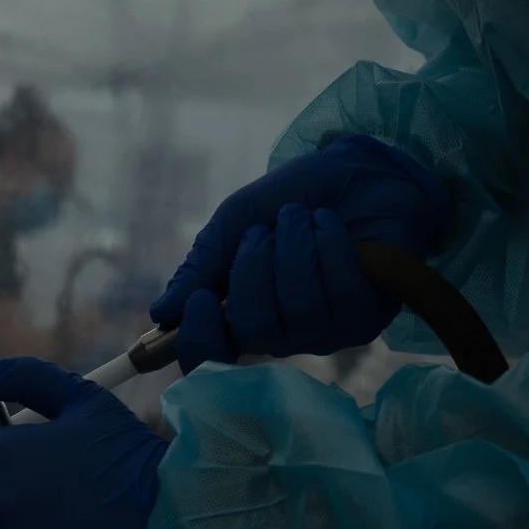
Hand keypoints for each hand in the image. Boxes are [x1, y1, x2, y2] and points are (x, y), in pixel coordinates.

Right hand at [153, 135, 449, 371]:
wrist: (354, 171)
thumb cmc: (292, 199)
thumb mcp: (236, 222)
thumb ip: (202, 266)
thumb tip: (163, 313)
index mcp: (239, 313)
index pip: (209, 357)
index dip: (200, 339)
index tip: (201, 298)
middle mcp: (280, 333)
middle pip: (253, 330)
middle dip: (255, 270)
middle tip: (264, 231)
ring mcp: (324, 331)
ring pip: (301, 312)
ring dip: (296, 250)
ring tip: (302, 217)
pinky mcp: (366, 319)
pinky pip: (343, 296)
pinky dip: (331, 248)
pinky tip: (330, 226)